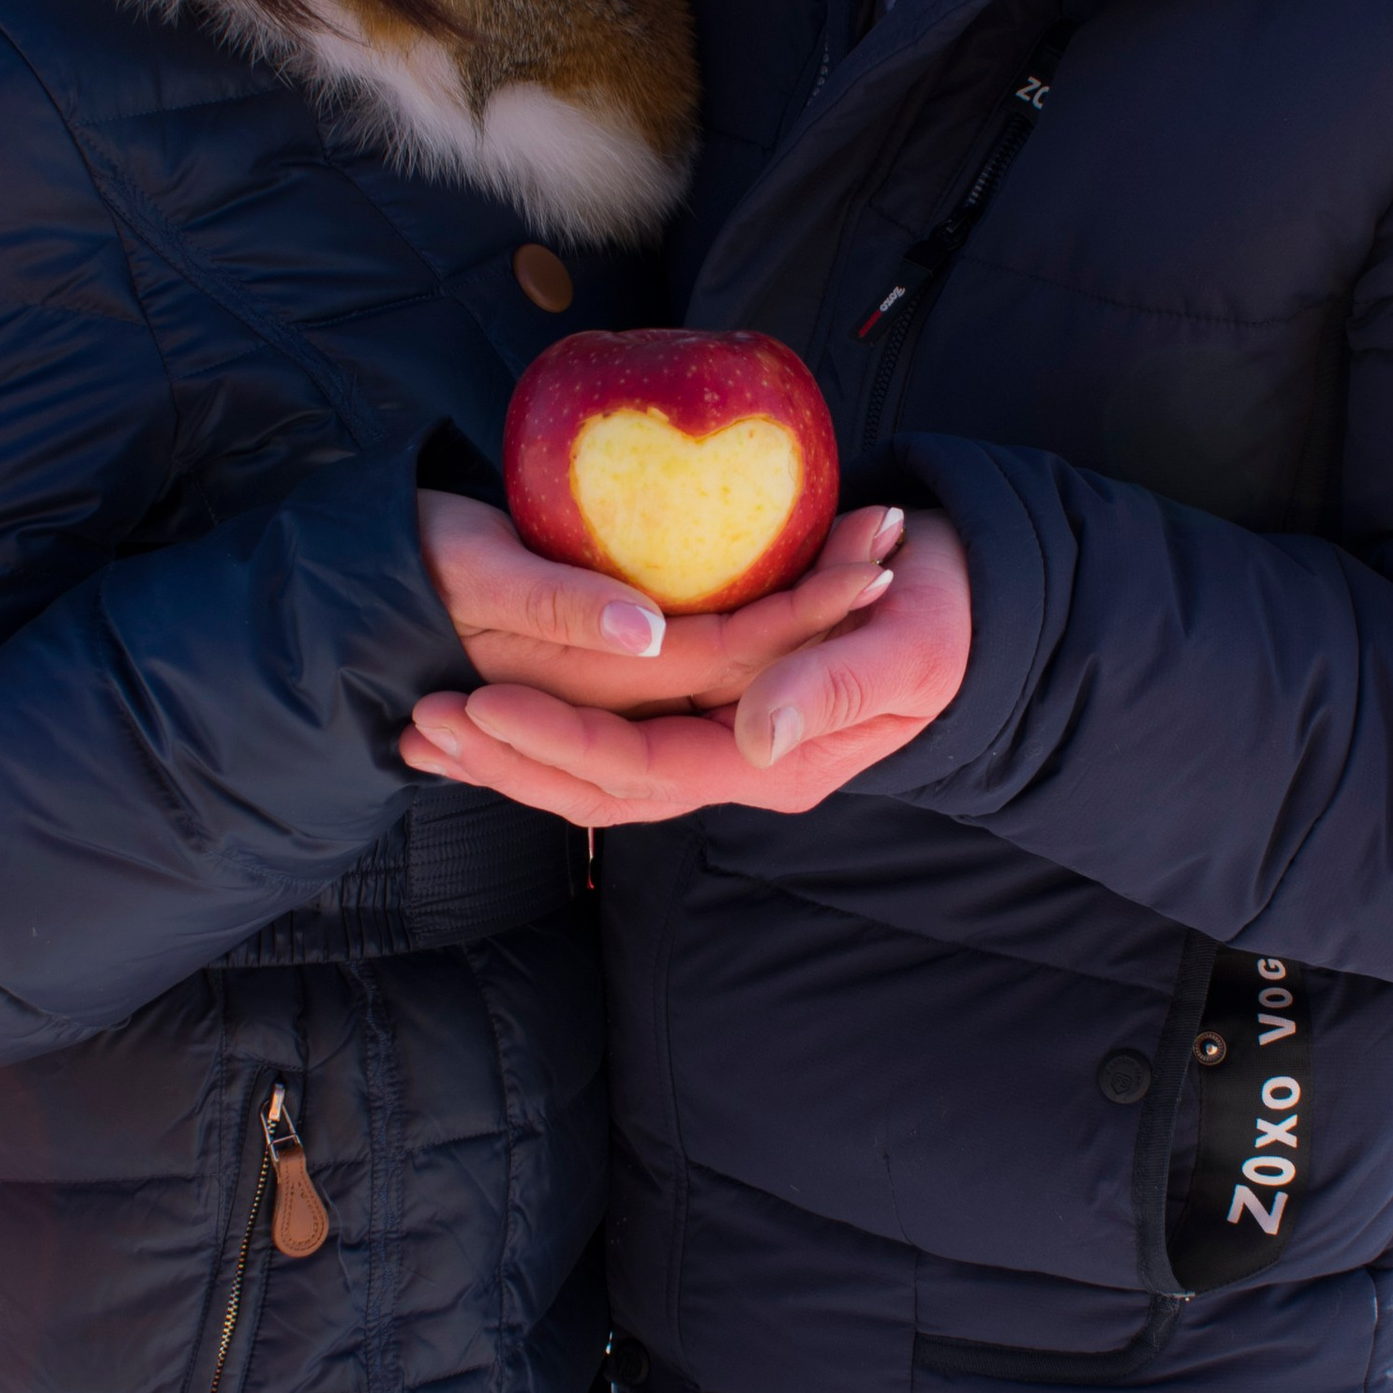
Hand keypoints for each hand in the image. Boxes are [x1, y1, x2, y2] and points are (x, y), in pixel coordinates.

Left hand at [401, 511, 973, 826]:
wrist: (969, 601)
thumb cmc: (949, 611)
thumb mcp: (914, 643)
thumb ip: (836, 686)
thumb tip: (753, 733)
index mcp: (778, 761)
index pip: (645, 769)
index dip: (560, 742)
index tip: (483, 701)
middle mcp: (738, 768)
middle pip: (601, 792)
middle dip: (508, 762)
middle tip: (423, 723)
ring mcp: (719, 747)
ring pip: (594, 776)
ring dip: (508, 758)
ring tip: (424, 731)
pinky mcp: (703, 715)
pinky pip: (607, 741)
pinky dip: (538, 731)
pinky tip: (477, 717)